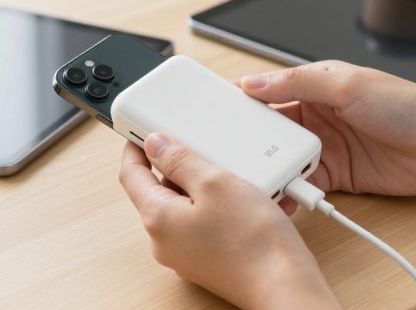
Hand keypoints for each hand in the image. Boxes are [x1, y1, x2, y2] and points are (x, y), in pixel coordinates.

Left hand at [119, 134, 339, 308]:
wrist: (284, 285)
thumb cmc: (252, 239)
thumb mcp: (214, 182)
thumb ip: (179, 160)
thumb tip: (155, 144)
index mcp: (157, 218)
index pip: (131, 174)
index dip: (136, 147)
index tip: (144, 131)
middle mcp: (164, 241)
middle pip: (159, 190)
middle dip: (178, 167)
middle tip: (203, 150)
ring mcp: (184, 254)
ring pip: (184, 206)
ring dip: (203, 187)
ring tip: (235, 179)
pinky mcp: (206, 260)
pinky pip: (202, 224)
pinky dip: (218, 207)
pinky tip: (244, 201)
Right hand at [240, 61, 415, 205]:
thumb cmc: (409, 107)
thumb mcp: (348, 85)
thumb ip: (298, 82)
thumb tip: (255, 82)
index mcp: (316, 86)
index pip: (267, 92)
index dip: (240, 102)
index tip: (212, 112)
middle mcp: (316, 116)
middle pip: (268, 130)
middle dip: (248, 141)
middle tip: (226, 153)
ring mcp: (325, 147)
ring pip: (282, 158)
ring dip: (268, 168)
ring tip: (250, 177)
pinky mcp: (335, 176)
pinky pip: (302, 184)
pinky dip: (288, 191)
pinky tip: (278, 196)